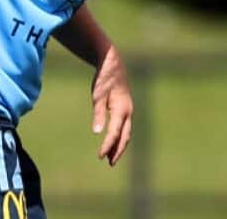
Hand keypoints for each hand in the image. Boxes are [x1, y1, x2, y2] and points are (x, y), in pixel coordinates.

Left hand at [90, 46, 133, 165]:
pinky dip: (120, 136)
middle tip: (109, 163)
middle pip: (124, 137)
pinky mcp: (125, 108)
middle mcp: (128, 112)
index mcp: (122, 110)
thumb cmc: (104, 79)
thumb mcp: (98, 95)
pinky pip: (124, 126)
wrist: (112, 64)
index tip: (100, 156)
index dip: (108, 146)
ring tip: (111, 157)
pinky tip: (114, 140)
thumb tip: (97, 132)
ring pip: (126, 132)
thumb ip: (98, 114)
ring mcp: (128, 110)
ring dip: (119, 145)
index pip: (114, 133)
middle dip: (117, 150)